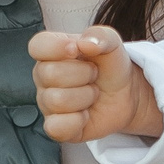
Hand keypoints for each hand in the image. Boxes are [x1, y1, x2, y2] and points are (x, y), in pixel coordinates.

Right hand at [29, 25, 163, 143]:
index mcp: (51, 52)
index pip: (37, 46)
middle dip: (83, 74)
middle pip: (50, 74)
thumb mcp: (112, 43)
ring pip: (56, 101)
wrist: (126, 94)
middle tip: (94, 75)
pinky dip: (78, 121)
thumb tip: (85, 43)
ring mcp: (47, 103)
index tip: (76, 50)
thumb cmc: (111, 66)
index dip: (56, 48)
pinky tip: (86, 114)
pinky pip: (56, 127)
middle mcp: (43, 77)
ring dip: (85, 96)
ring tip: (93, 92)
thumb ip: (101, 35)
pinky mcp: (56, 127)